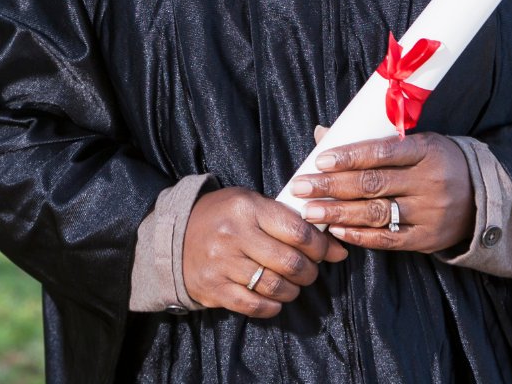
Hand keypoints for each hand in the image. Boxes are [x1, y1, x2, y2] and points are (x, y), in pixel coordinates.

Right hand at [183, 187, 349, 316]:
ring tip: (292, 286)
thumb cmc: (224, 217)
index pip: (298, 231)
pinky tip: (273, 300)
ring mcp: (222, 263)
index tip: (327, 252)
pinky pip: (253, 306)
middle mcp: (234, 234)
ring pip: (274, 286)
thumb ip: (291, 221)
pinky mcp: (213, 288)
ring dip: (292, 291)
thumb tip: (336, 248)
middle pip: (290, 262)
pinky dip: (271, 307)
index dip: (320, 246)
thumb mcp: (252, 205)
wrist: (175, 235)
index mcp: (247, 208)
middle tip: (309, 272)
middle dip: (309, 272)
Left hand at [287, 133, 472, 253]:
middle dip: (332, 185)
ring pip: (377, 213)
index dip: (349, 156)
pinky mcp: (428, 239)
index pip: (382, 152)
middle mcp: (430, 181)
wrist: (481, 197)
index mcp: (427, 150)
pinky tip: (336, 230)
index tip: (320, 159)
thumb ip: (370, 140)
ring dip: (339, 212)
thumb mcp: (414, 143)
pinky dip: (360, 236)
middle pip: (373, 184)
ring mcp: (430, 213)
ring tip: (310, 211)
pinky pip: (389, 240)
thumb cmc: (437, 163)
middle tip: (302, 187)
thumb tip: (322, 133)